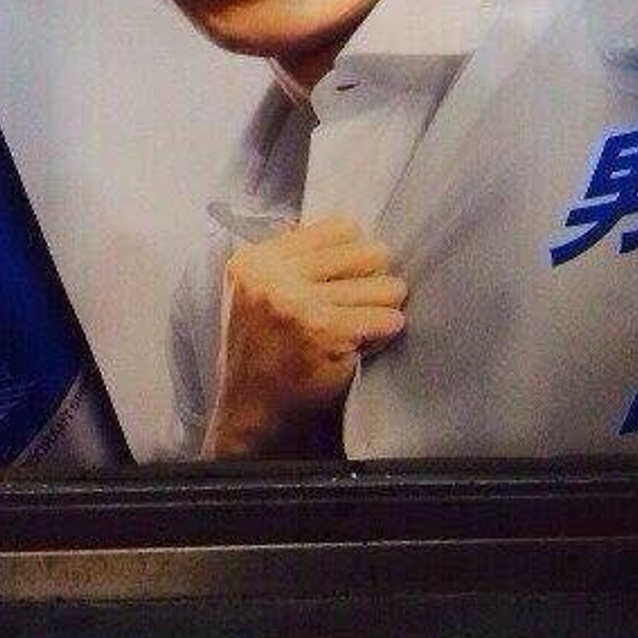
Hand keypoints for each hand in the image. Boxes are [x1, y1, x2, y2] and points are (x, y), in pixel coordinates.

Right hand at [202, 217, 406, 458]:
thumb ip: (293, 259)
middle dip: (377, 275)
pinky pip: (385, 319)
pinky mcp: (325, 334)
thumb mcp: (259, 292)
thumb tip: (350, 231)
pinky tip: (372, 338)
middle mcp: (273, 280)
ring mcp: (298, 306)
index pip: (338, 228)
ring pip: (381, 286)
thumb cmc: (263, 350)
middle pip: (365, 252)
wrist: (251, 409)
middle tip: (373, 295)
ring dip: (386, 305)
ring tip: (371, 319)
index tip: (355, 272)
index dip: (357, 250)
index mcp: (256, 261)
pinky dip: (387, 329)